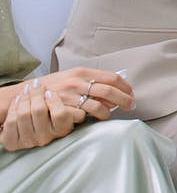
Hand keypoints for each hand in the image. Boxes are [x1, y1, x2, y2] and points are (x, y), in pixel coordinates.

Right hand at [2, 69, 132, 150]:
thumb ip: (93, 80)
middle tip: (131, 106)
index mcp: (82, 72)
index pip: (112, 78)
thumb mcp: (73, 76)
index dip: (126, 86)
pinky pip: (83, 117)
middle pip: (109, 92)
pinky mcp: (62, 110)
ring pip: (98, 107)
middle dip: (125, 100)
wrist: (28, 94)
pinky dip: (91, 119)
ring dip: (108, 113)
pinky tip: (92, 119)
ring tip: (109, 115)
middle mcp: (77, 83)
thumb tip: (117, 88)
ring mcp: (69, 97)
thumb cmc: (55, 86)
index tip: (132, 93)